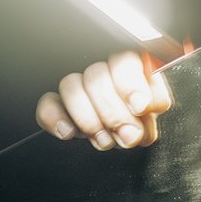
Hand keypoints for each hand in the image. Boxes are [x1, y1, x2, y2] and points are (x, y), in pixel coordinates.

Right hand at [37, 49, 173, 149]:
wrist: (121, 140)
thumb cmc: (140, 123)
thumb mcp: (154, 115)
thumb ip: (152, 108)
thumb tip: (137, 116)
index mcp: (129, 67)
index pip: (125, 61)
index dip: (130, 84)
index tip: (139, 107)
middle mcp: (102, 71)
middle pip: (96, 77)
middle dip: (112, 113)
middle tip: (126, 135)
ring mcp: (77, 86)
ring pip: (70, 85)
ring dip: (88, 119)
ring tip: (104, 140)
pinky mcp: (56, 103)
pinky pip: (46, 103)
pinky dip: (55, 118)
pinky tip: (68, 132)